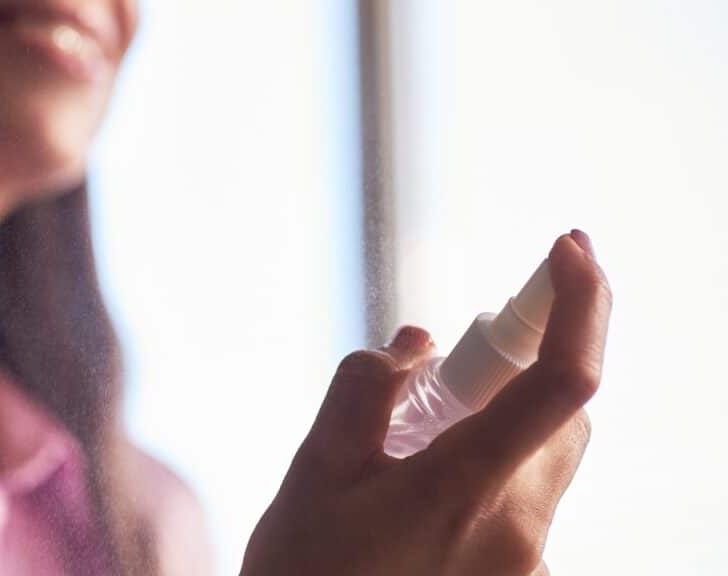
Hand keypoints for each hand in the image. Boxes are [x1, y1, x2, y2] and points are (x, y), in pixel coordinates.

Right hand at [241, 231, 610, 575]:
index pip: (562, 382)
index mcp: (465, 492)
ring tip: (409, 450)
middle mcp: (519, 535)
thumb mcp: (313, 471)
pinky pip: (522, 507)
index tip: (569, 249)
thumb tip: (419, 342)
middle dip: (520, 373)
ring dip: (497, 428)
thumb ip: (367, 388)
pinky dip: (487, 476)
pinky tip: (418, 500)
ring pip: (543, 463)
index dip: (581, 302)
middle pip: (564, 420)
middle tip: (445, 372)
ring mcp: (527, 571)